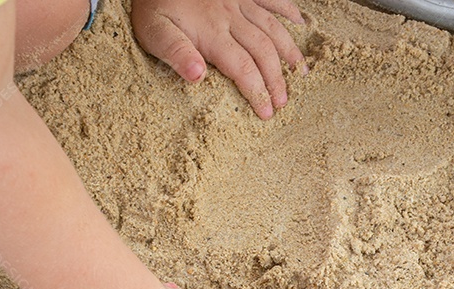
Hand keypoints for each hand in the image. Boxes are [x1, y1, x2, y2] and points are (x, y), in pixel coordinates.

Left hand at [131, 0, 306, 118]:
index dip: (257, 92)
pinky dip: (288, 10)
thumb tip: (197, 77)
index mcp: (212, 32)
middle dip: (276, 80)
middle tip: (283, 102)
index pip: (243, 68)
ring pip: (273, 28)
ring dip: (289, 52)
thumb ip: (176, 53)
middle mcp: (231, 16)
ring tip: (300, 73)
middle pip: (263, 52)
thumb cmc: (153, 5)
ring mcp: (239, 1)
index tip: (266, 112)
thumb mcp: (154, 32)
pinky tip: (299, 23)